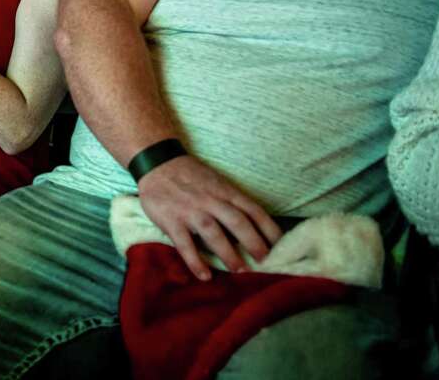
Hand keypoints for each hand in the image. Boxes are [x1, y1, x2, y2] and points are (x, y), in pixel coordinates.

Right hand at [137, 154, 282, 279]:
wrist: (157, 162)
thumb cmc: (190, 175)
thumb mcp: (216, 181)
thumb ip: (231, 201)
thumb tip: (252, 227)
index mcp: (225, 190)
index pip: (253, 210)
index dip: (269, 229)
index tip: (281, 246)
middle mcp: (210, 200)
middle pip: (237, 222)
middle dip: (253, 243)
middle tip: (265, 261)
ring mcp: (190, 210)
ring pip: (213, 232)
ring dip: (228, 253)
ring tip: (240, 270)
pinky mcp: (171, 220)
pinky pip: (184, 244)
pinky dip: (195, 261)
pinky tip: (205, 275)